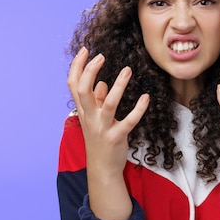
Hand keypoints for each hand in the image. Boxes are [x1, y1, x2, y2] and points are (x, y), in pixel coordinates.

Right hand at [67, 47, 149, 175]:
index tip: (85, 50)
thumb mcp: (95, 119)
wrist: (103, 169)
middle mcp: (90, 117)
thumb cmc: (99, 140)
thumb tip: (103, 83)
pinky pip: (129, 121)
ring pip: (108, 104)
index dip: (77, 66)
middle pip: (83, 91)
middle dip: (90, 71)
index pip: (73, 84)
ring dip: (118, 86)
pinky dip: (138, 109)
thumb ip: (97, 100)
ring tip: (128, 70)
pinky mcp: (117, 137)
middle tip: (101, 55)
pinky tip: (146, 97)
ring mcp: (102, 128)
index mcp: (83, 111)